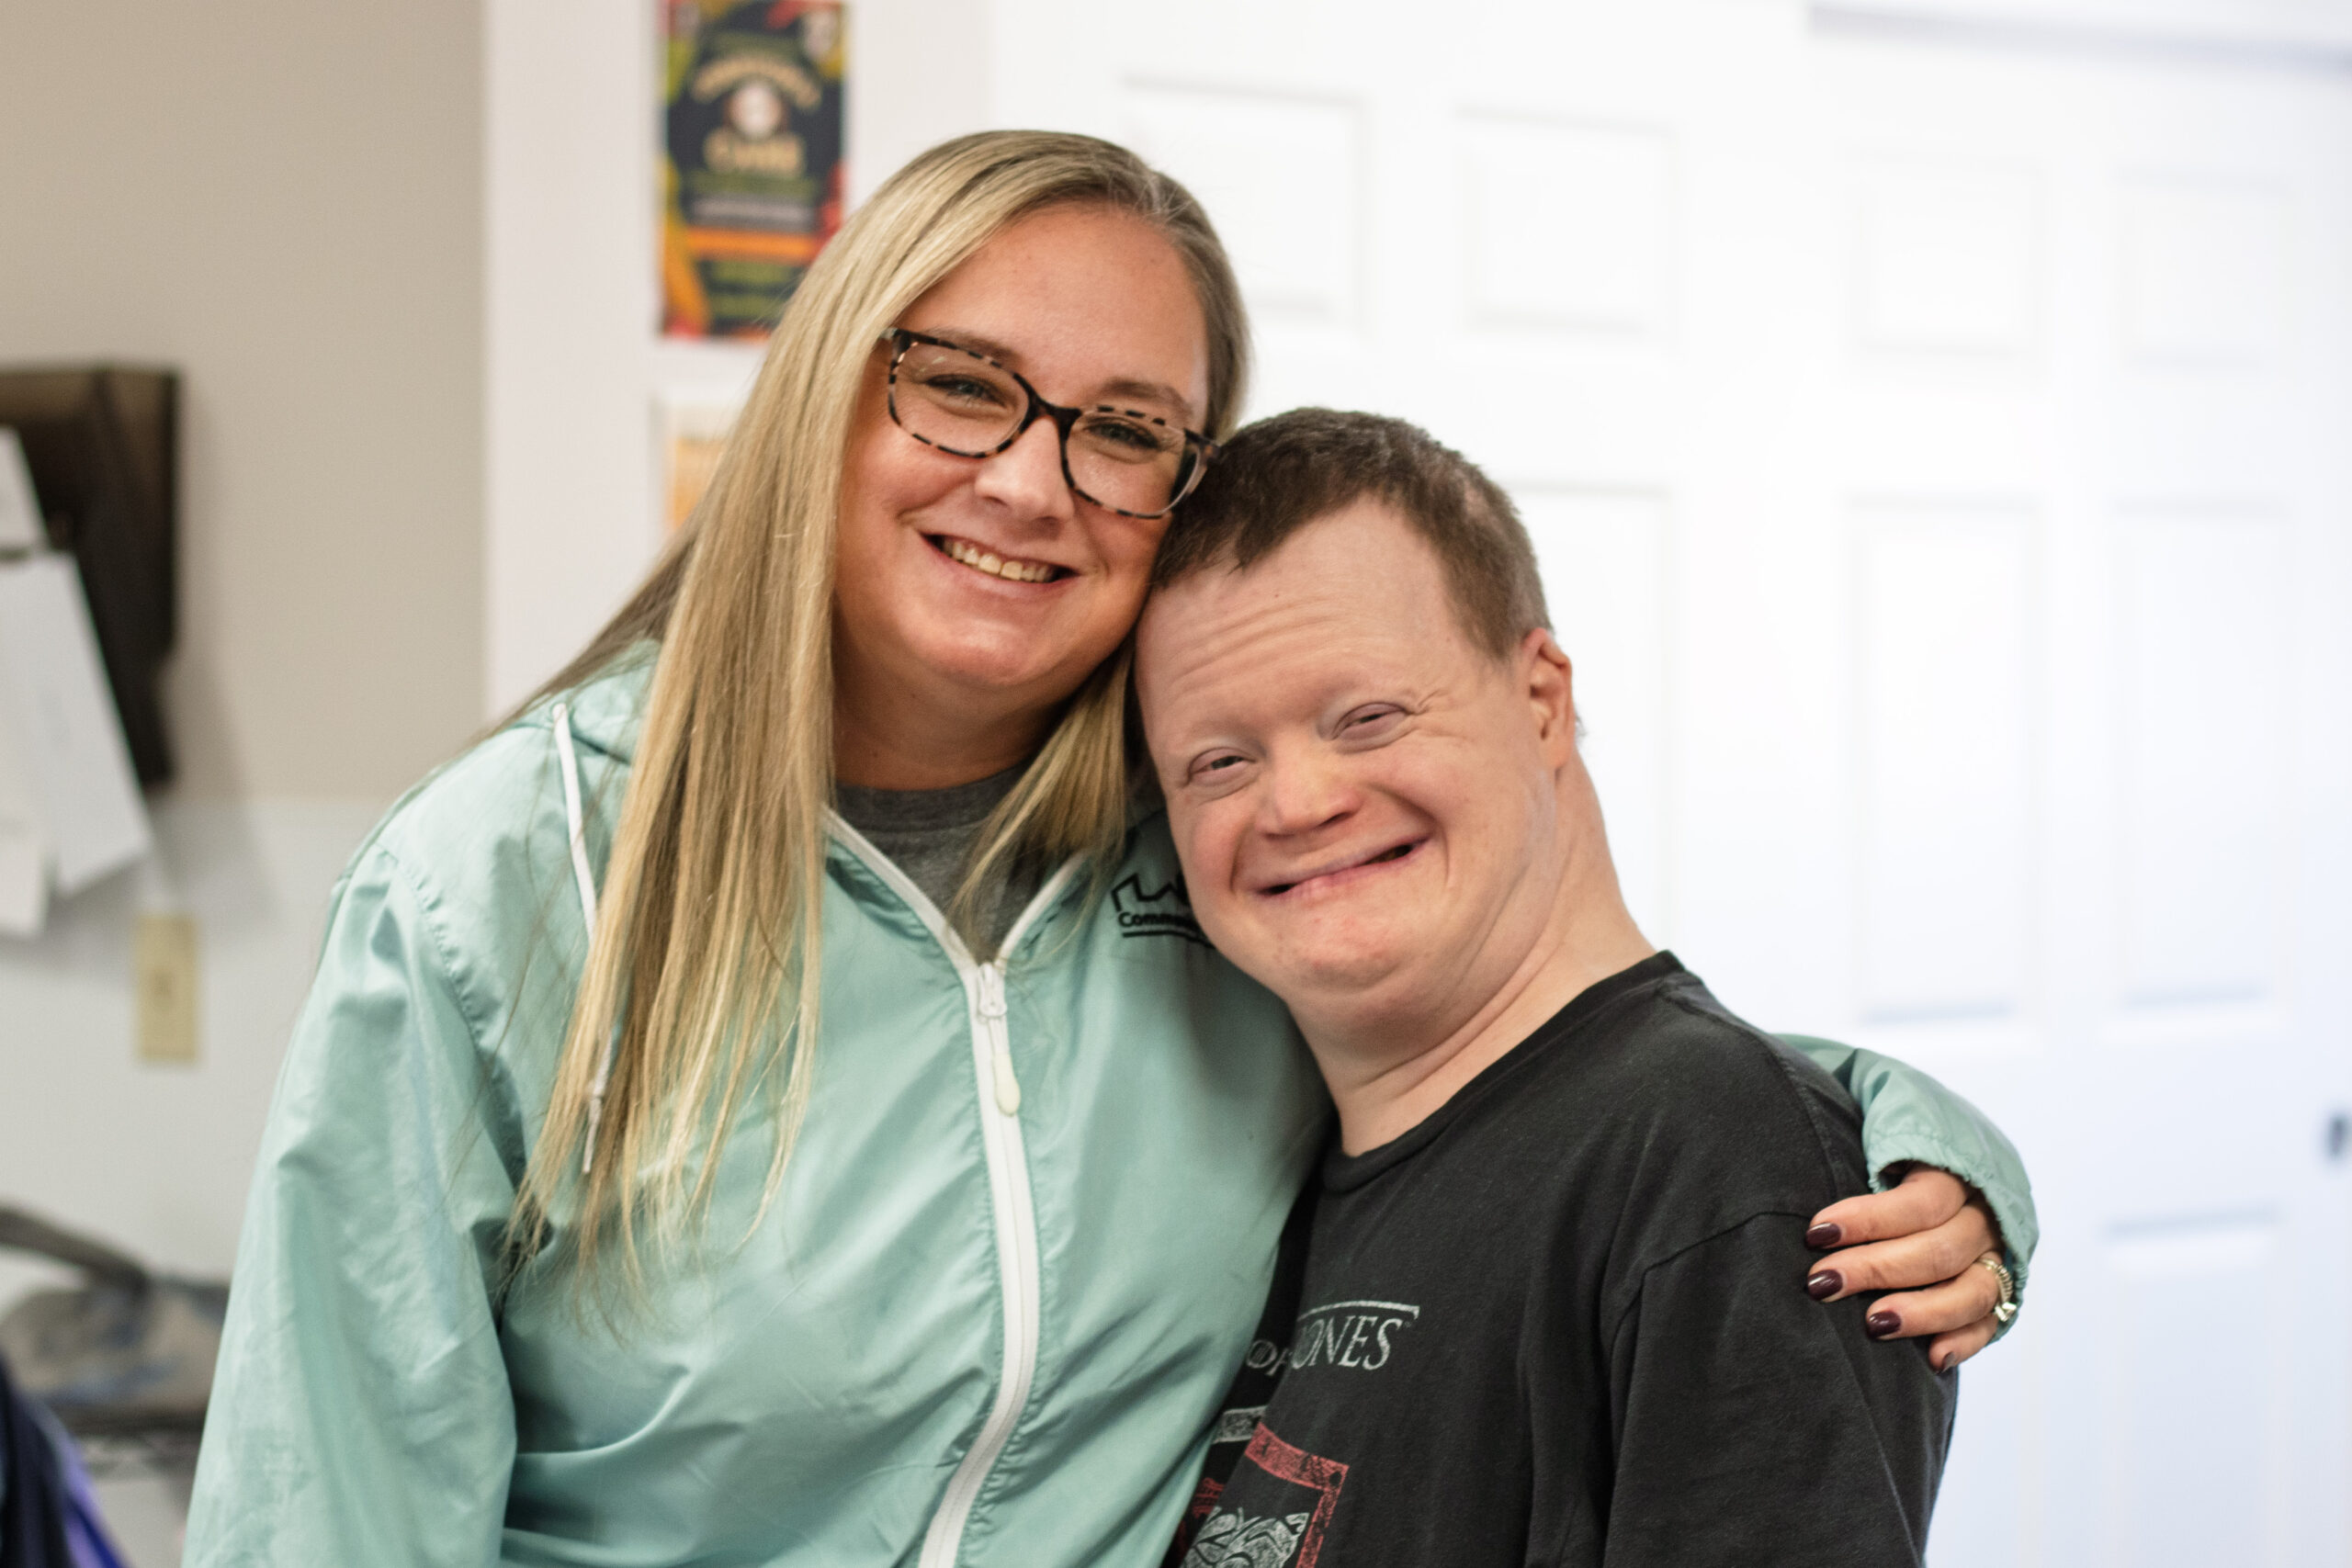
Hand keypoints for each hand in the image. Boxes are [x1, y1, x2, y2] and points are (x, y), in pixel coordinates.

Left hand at [1802, 1165, 2008, 1371]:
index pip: (1921, 1202)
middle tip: (1822, 1284)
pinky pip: (1989, 1323)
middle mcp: (1985, 1219)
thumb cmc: (1899, 1165)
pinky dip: (1963, 1342)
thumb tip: (1818, 1212)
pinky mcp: (2001, 1295)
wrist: (1960, 1173)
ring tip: (1873, 1325)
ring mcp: (1997, 1259)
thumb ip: (1862, 1164)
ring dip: (1922, 1312)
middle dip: (1876, 1269)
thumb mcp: (1887, 1149)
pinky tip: (1934, 1360)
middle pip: (1939, 1250)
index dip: (1868, 1219)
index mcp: (1959, 1176)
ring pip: (1972, 1292)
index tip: (1816, 1233)